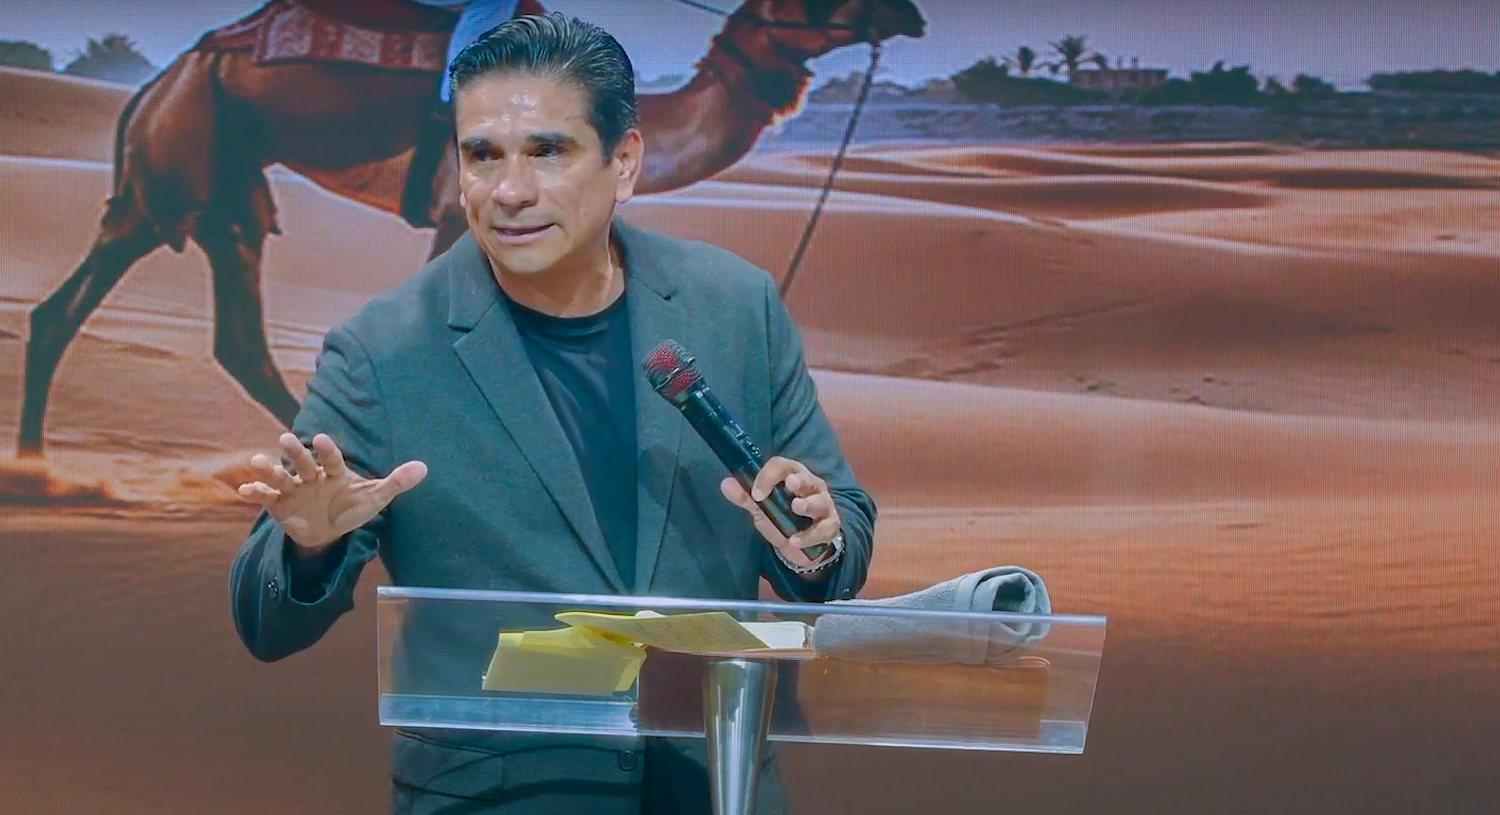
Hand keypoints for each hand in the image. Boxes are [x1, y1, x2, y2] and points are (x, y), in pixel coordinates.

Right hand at [237, 432, 426, 550]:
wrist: (328, 531)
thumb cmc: (353, 507)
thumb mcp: (375, 498)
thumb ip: (396, 482)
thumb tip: (424, 468)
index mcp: (335, 472)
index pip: (332, 459)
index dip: (328, 450)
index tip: (324, 438)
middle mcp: (312, 476)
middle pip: (303, 462)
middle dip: (296, 452)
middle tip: (286, 438)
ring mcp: (293, 489)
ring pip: (281, 477)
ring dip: (269, 470)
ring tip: (256, 461)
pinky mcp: (278, 504)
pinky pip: (266, 497)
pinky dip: (255, 492)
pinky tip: (243, 489)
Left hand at [720, 456, 840, 568]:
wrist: (803, 545)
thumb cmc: (782, 519)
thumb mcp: (762, 509)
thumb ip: (746, 497)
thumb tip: (725, 483)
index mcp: (793, 476)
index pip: (782, 466)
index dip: (769, 475)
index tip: (756, 494)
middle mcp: (811, 486)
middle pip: (807, 479)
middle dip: (799, 481)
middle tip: (790, 483)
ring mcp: (824, 505)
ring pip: (820, 501)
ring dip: (809, 504)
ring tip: (796, 507)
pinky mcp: (831, 526)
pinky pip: (824, 529)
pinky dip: (810, 536)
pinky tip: (795, 541)